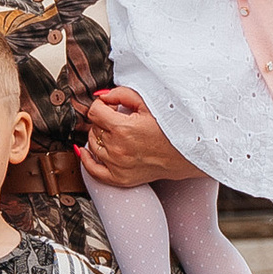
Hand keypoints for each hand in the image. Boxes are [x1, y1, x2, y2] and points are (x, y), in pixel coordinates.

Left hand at [80, 88, 204, 193]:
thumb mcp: (148, 103)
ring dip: (99, 135)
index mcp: (123, 129)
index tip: (112, 106)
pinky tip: (85, 151)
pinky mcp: (121, 179)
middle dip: (103, 119)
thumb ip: (121, 94)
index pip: (95, 111)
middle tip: (119, 118)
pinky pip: (93, 171)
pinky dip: (87, 160)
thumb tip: (101, 97)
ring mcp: (118, 166)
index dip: (102, 105)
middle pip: (94, 127)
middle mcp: (117, 149)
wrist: (187, 153)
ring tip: (114, 132)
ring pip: (92, 145)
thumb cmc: (171, 127)